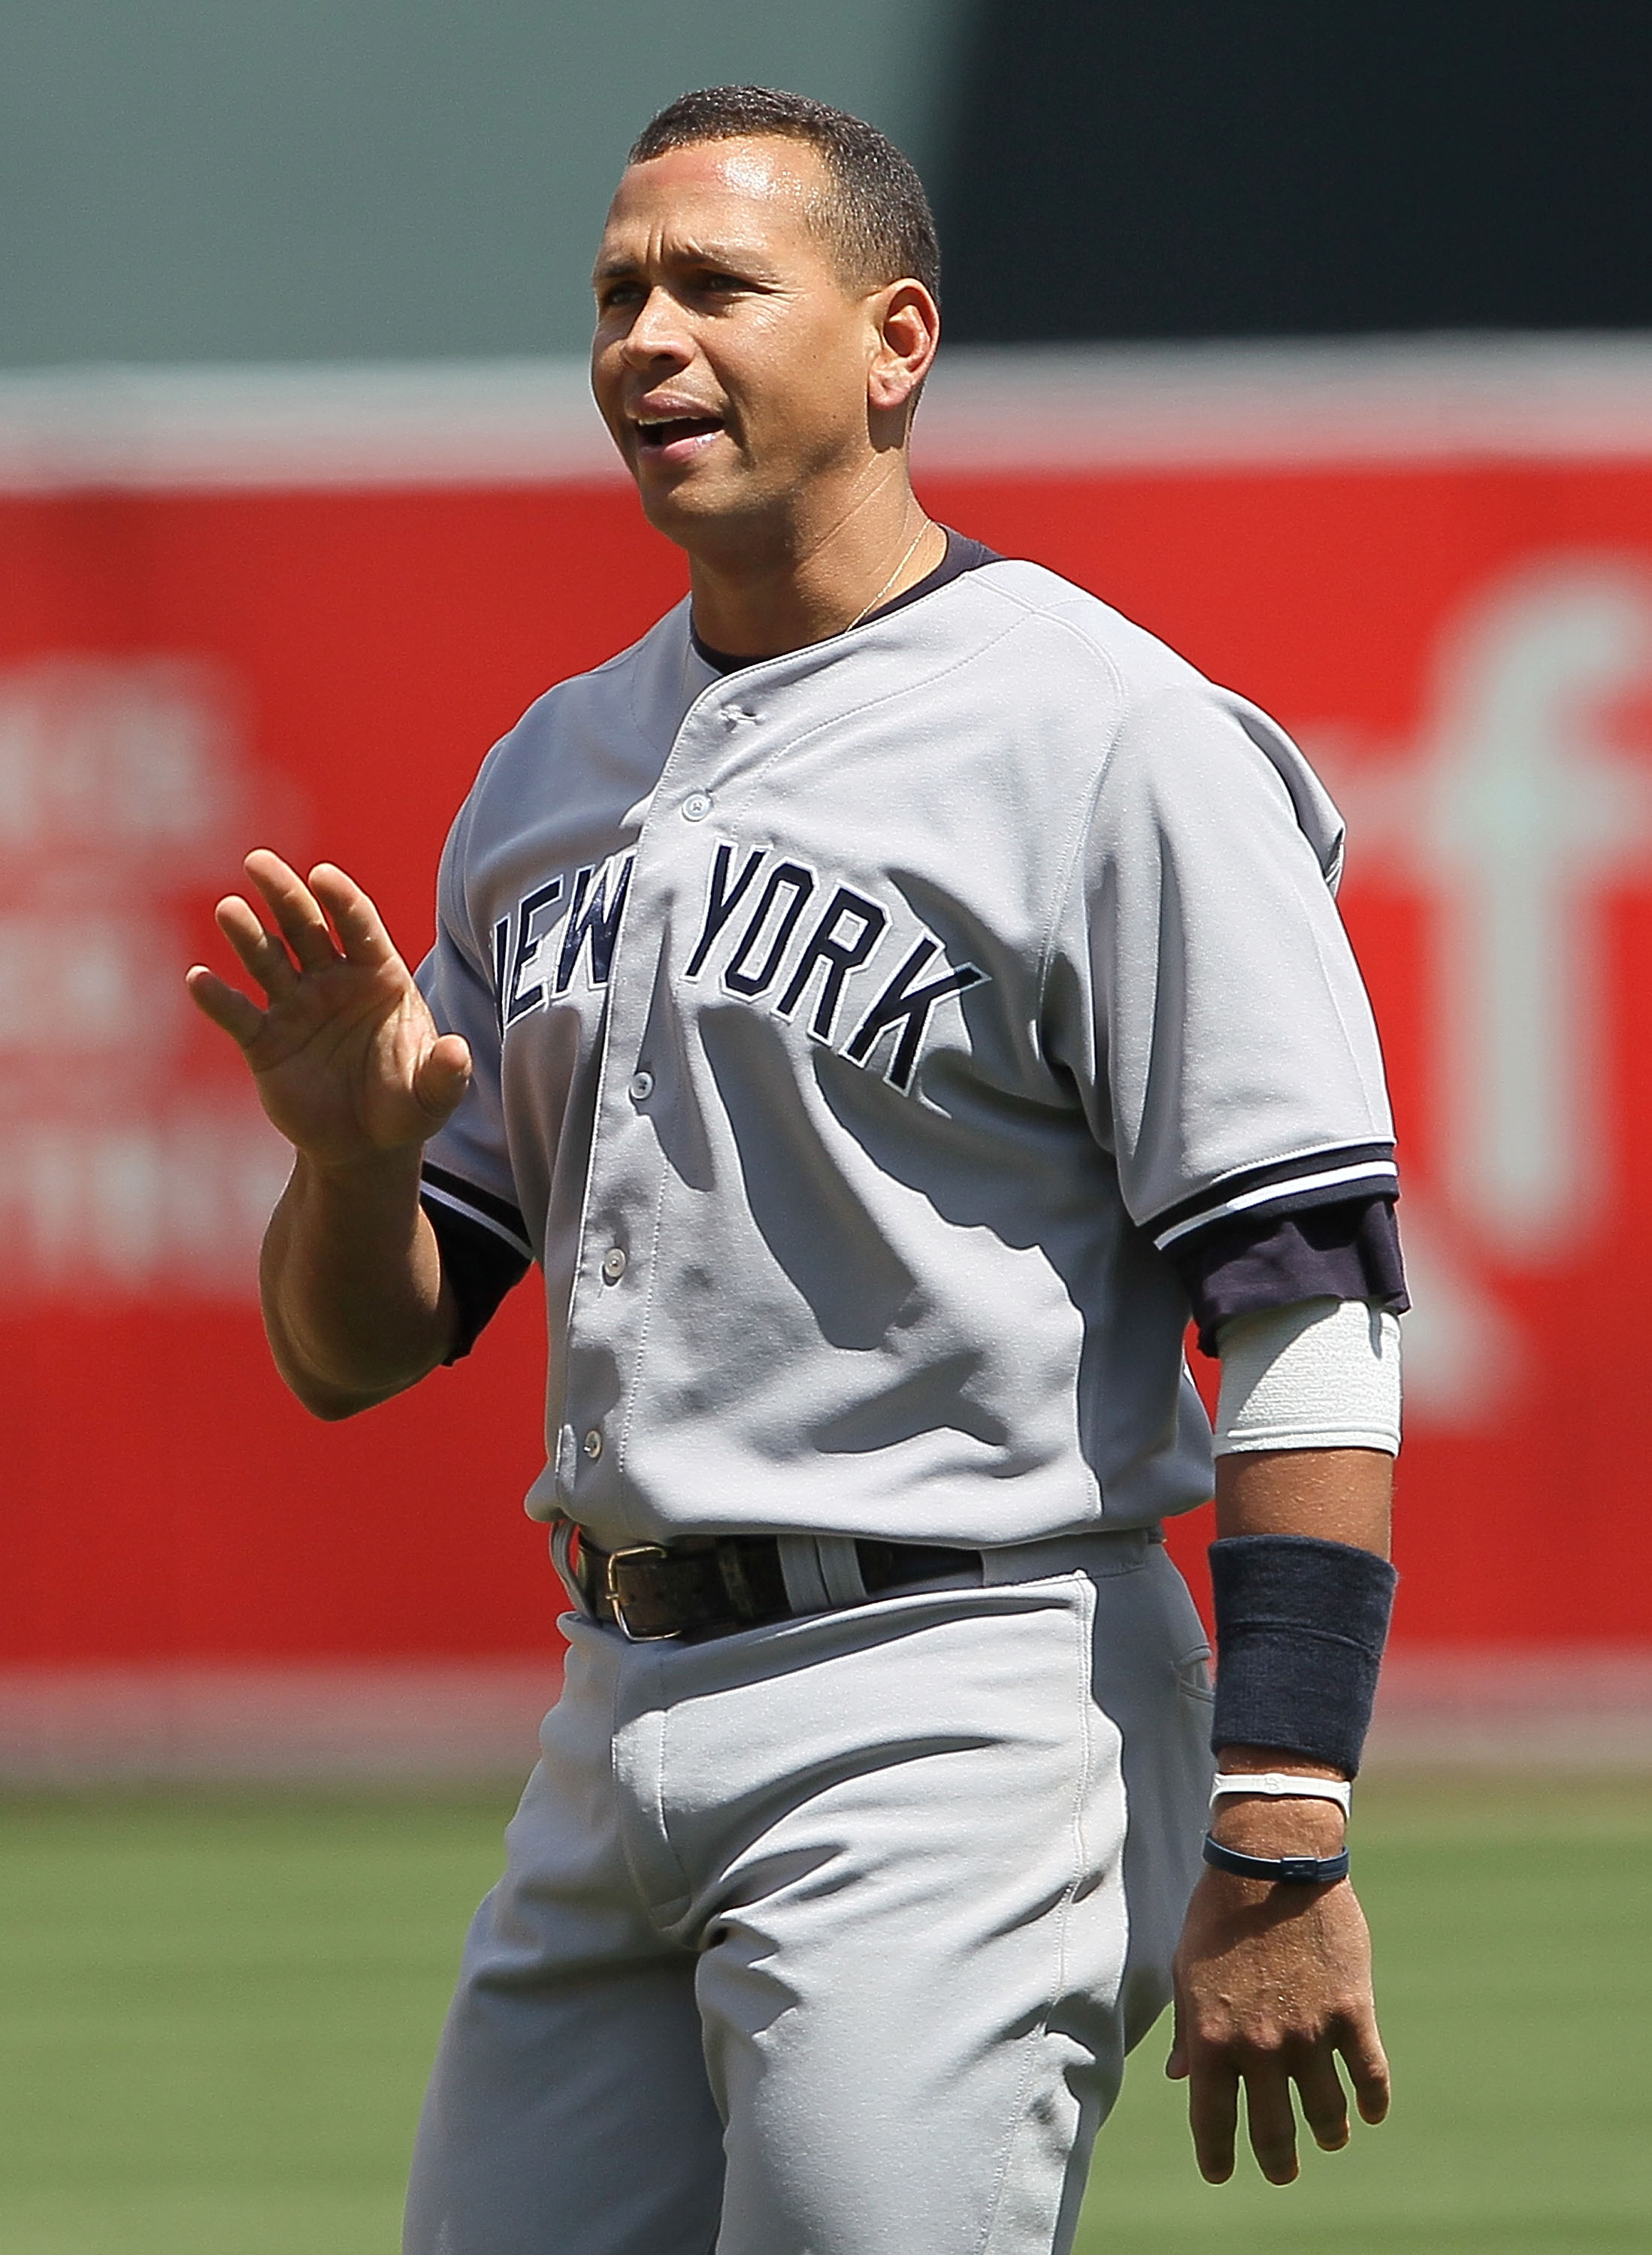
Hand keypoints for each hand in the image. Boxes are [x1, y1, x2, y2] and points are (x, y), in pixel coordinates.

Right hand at [186, 851, 471, 1169]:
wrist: (365, 1146)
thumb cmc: (405, 1107)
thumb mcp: (433, 1097)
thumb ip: (444, 1074)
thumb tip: (458, 1051)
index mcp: (379, 977)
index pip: (359, 926)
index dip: (342, 900)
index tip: (323, 876)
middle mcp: (333, 981)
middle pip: (305, 927)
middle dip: (284, 895)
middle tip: (259, 862)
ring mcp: (296, 1007)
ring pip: (268, 960)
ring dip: (248, 935)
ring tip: (229, 910)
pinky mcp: (265, 1042)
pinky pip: (239, 1015)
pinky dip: (218, 998)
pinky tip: (199, 979)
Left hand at [1167, 1863, 1389, 2184]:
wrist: (1272, 1861)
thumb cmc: (1219, 1914)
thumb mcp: (1186, 1969)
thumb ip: (1186, 2027)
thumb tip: (1179, 2075)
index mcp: (1210, 2037)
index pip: (1212, 2120)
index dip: (1217, 2155)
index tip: (1221, 2172)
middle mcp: (1259, 2047)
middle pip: (1272, 2131)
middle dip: (1277, 2159)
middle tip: (1281, 2170)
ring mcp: (1309, 2033)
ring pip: (1326, 2115)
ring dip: (1328, 2134)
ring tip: (1330, 2137)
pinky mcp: (1352, 2013)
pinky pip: (1370, 2077)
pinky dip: (1372, 2102)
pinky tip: (1370, 2111)